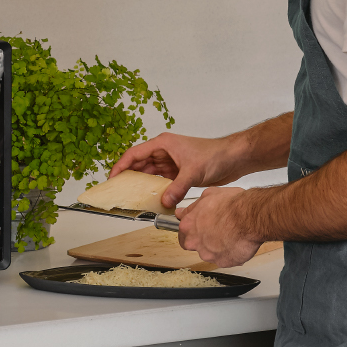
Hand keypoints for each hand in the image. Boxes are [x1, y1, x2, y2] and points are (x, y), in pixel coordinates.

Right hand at [109, 133, 245, 208]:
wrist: (234, 158)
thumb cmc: (215, 155)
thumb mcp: (193, 172)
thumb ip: (177, 188)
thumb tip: (164, 202)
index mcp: (163, 144)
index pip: (134, 154)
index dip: (121, 166)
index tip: (113, 178)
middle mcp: (164, 152)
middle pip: (139, 164)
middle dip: (129, 177)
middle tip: (119, 191)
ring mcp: (171, 162)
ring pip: (150, 174)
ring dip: (143, 185)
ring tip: (132, 197)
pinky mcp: (179, 172)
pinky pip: (161, 181)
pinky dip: (156, 190)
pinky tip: (152, 199)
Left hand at [175, 187, 260, 267]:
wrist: (251, 217)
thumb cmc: (232, 205)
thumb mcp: (208, 195)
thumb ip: (192, 208)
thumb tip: (183, 212)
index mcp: (188, 226)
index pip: (182, 232)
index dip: (193, 229)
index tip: (200, 227)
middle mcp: (194, 242)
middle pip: (193, 245)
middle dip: (202, 240)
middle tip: (215, 232)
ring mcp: (208, 254)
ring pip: (209, 253)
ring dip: (217, 247)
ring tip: (230, 236)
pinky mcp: (222, 262)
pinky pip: (224, 260)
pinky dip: (230, 254)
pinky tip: (237, 243)